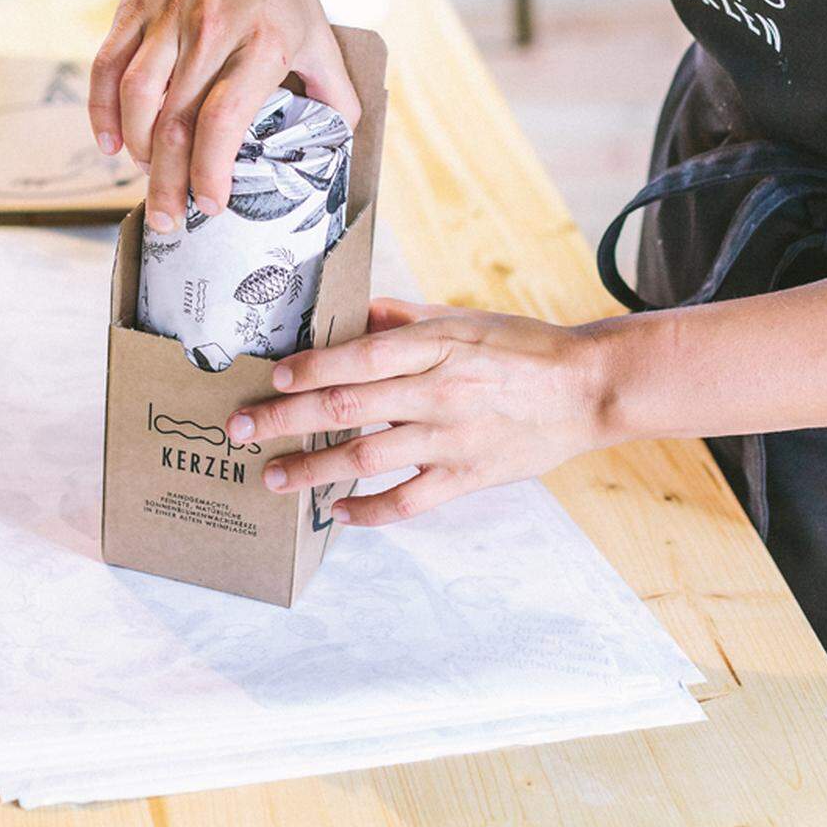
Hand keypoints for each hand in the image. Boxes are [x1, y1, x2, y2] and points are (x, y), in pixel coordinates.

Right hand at [89, 0, 359, 232]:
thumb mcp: (314, 28)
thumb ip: (331, 88)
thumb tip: (343, 140)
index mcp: (261, 45)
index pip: (225, 120)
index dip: (212, 169)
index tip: (212, 205)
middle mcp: (210, 35)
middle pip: (176, 122)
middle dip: (168, 182)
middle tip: (167, 222)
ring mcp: (167, 22)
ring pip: (137, 99)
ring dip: (138, 149)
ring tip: (147, 180)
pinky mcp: (134, 11)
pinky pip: (107, 68)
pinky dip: (101, 112)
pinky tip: (110, 144)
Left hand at [226, 297, 613, 525]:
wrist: (587, 389)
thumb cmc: (521, 347)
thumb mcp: (462, 318)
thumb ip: (404, 318)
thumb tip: (351, 312)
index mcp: (435, 346)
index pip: (359, 357)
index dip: (310, 369)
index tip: (272, 377)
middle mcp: (437, 392)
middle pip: (346, 407)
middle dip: (284, 419)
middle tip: (239, 430)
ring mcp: (451, 438)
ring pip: (366, 457)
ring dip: (312, 469)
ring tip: (272, 478)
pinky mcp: (467, 476)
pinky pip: (408, 500)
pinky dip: (369, 511)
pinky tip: (339, 514)